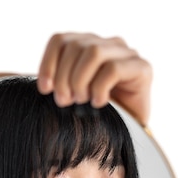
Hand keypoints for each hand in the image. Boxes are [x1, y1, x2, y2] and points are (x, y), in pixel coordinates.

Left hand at [37, 32, 152, 125]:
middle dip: (64, 77)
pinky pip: (113, 69)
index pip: (61, 40)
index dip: (48, 63)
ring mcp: (127, 54)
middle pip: (76, 46)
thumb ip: (57, 85)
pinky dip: (100, 88)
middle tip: (63, 102)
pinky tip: (98, 104)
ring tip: (81, 102)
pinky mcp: (142, 68)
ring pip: (94, 52)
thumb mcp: (70, 99)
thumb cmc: (96, 119)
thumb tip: (35, 85)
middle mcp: (108, 45)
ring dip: (81, 80)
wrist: (129, 137)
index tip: (44, 90)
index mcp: (88, 47)